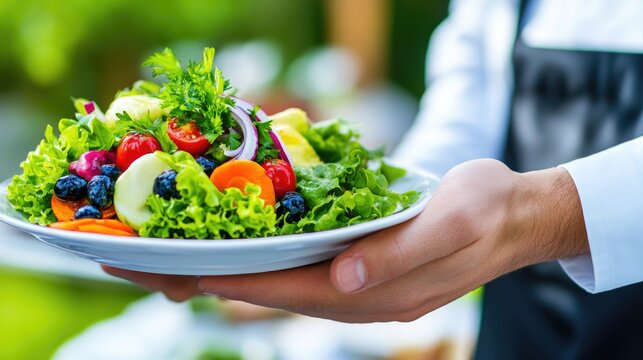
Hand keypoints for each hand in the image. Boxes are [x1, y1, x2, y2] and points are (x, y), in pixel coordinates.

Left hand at [104, 159, 588, 321]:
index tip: (169, 271)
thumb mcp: (454, 224)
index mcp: (373, 292)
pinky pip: (295, 267)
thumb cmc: (486, 211)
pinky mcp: (359, 266)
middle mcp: (356, 294)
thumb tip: (344, 277)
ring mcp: (356, 283)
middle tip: (145, 264)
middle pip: (266, 292)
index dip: (223, 280)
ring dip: (224, 271)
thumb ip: (402, 254)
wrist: (515, 215)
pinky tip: (236, 245)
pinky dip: (257, 258)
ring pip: (276, 283)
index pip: (281, 290)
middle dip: (205, 280)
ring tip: (171, 258)